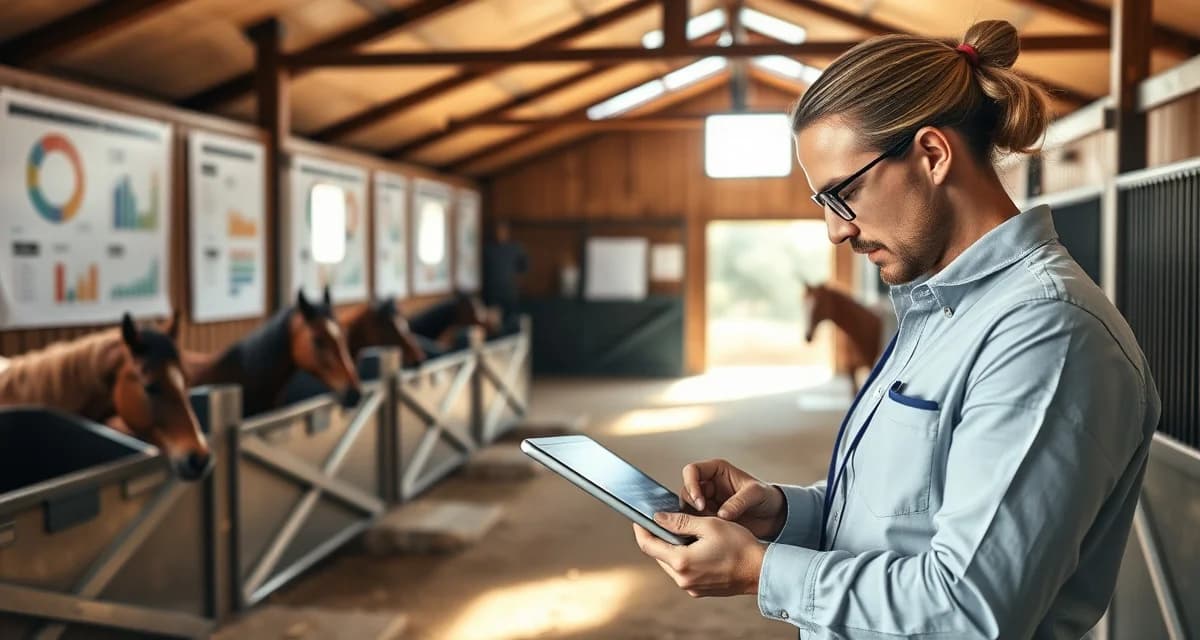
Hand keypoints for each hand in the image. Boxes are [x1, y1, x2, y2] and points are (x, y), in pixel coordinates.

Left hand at [632, 512, 764, 597]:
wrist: (761, 570)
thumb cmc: (739, 546)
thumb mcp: (709, 525)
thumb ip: (680, 521)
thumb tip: (658, 518)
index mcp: (682, 561)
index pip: (648, 545)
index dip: (641, 530)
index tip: (639, 519)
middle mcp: (683, 579)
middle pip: (658, 555)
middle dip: (658, 538)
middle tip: (663, 521)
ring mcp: (691, 587)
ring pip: (670, 564)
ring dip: (671, 548)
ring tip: (682, 532)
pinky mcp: (700, 590)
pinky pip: (683, 572)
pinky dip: (683, 558)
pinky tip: (694, 546)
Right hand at [680, 459, 785, 539]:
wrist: (774, 516)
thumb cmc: (767, 497)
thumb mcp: (756, 494)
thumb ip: (738, 502)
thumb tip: (721, 514)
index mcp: (717, 471)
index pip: (692, 471)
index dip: (691, 484)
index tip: (700, 501)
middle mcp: (709, 485)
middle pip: (686, 491)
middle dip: (693, 505)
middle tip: (705, 515)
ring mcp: (708, 502)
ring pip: (688, 508)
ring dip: (695, 517)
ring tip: (712, 524)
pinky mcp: (710, 517)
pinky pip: (696, 521)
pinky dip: (699, 527)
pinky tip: (711, 532)